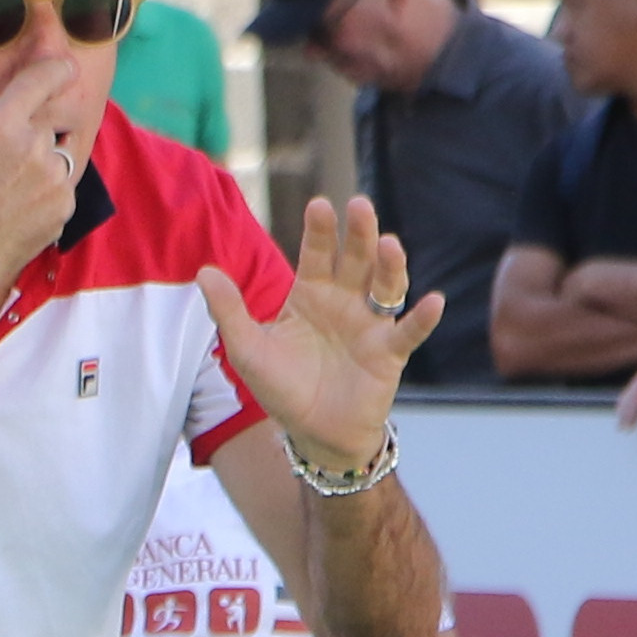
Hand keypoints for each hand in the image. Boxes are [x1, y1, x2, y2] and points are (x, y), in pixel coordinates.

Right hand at [0, 42, 87, 306]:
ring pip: (60, 150)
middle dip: (37, 124)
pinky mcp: (64, 204)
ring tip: (11, 182)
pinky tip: (19, 203)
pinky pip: (65, 183)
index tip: (61, 69)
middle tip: (11, 149)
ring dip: (43, 157)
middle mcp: (33, 146)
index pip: (44, 78)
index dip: (55, 69)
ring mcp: (53, 177)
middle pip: (54, 116)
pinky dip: (47, 188)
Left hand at [203, 194, 434, 475]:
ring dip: (390, 265)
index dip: (320, 231)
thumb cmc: (282, 386)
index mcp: (312, 294)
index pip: (317, 254)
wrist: (312, 431)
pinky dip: (422, 318)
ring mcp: (370, 324)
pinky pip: (408, 332)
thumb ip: (229, 310)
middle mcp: (345, 301)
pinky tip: (433, 302)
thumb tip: (203, 271)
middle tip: (359, 205)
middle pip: (356, 260)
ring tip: (389, 245)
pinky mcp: (389, 353)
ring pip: (385, 286)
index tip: (320, 205)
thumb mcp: (248, 348)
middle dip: (359, 233)